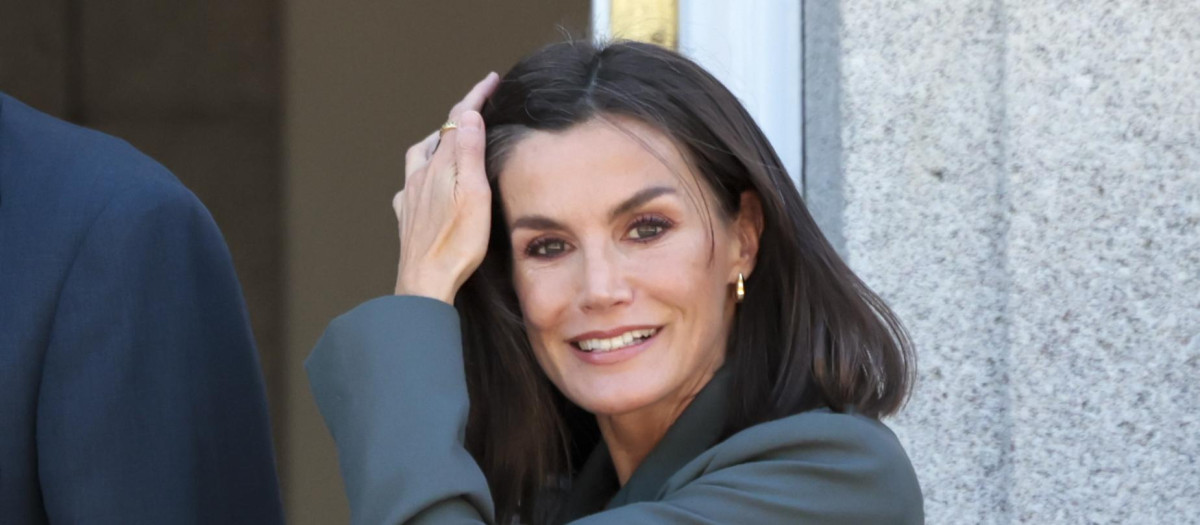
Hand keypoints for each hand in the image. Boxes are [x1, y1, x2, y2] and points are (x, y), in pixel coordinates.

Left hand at [393, 72, 499, 302]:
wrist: (425, 282)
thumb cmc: (456, 244)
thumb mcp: (473, 195)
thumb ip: (469, 153)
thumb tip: (468, 114)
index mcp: (439, 166)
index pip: (457, 121)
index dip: (475, 97)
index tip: (491, 80)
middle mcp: (420, 175)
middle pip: (438, 135)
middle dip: (458, 118)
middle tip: (479, 109)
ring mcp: (411, 195)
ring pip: (420, 156)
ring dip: (437, 142)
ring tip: (452, 141)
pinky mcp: (407, 215)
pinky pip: (411, 182)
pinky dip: (422, 172)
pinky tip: (428, 182)